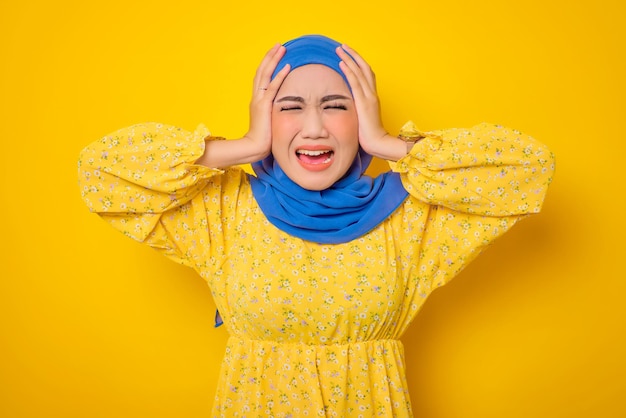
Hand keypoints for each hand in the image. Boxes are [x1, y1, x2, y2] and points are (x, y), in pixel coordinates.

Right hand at [244, 43, 289, 159]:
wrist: (253, 148)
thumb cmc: (263, 139)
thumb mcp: (269, 122)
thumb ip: (274, 113)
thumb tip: (285, 112)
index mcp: (257, 100)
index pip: (261, 78)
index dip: (267, 64)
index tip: (275, 54)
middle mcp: (256, 97)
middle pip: (261, 71)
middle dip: (270, 57)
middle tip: (278, 45)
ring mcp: (259, 101)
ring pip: (265, 75)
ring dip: (274, 60)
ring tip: (281, 48)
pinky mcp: (264, 107)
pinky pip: (273, 88)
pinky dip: (280, 76)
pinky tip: (287, 66)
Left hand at [337, 45, 405, 160]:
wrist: (378, 142)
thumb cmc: (369, 134)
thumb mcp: (362, 117)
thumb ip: (357, 109)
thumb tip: (348, 106)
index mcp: (372, 96)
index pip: (366, 74)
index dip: (358, 62)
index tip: (348, 55)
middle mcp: (372, 93)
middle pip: (364, 67)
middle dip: (353, 55)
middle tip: (342, 46)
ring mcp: (369, 97)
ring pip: (359, 71)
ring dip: (349, 58)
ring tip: (339, 49)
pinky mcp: (364, 103)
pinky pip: (355, 83)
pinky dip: (349, 71)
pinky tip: (341, 63)